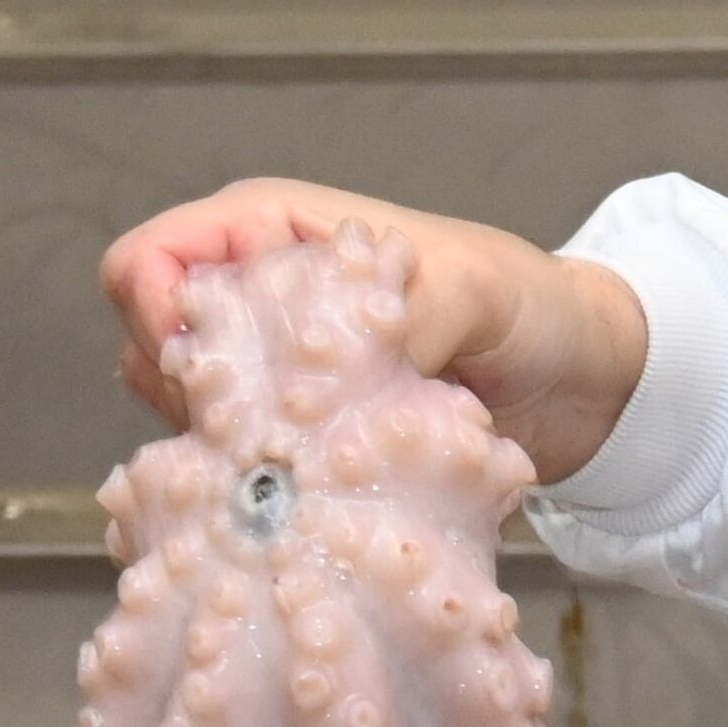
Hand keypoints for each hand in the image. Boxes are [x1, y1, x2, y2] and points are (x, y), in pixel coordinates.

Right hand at [98, 179, 652, 485]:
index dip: (155, 319)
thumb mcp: (476, 290)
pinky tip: (311, 497)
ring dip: (226, 449)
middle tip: (271, 434)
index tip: (212, 376)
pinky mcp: (294, 437)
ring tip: (305, 465)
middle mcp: (254, 298)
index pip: (146, 264)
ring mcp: (270, 373)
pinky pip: (231, 463)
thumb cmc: (533, 310)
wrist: (581, 386)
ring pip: (181, 415)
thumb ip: (400, 312)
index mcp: (271, 229)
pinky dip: (256, 484)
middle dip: (189, 399)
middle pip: (146, 347)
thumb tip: (334, 364)